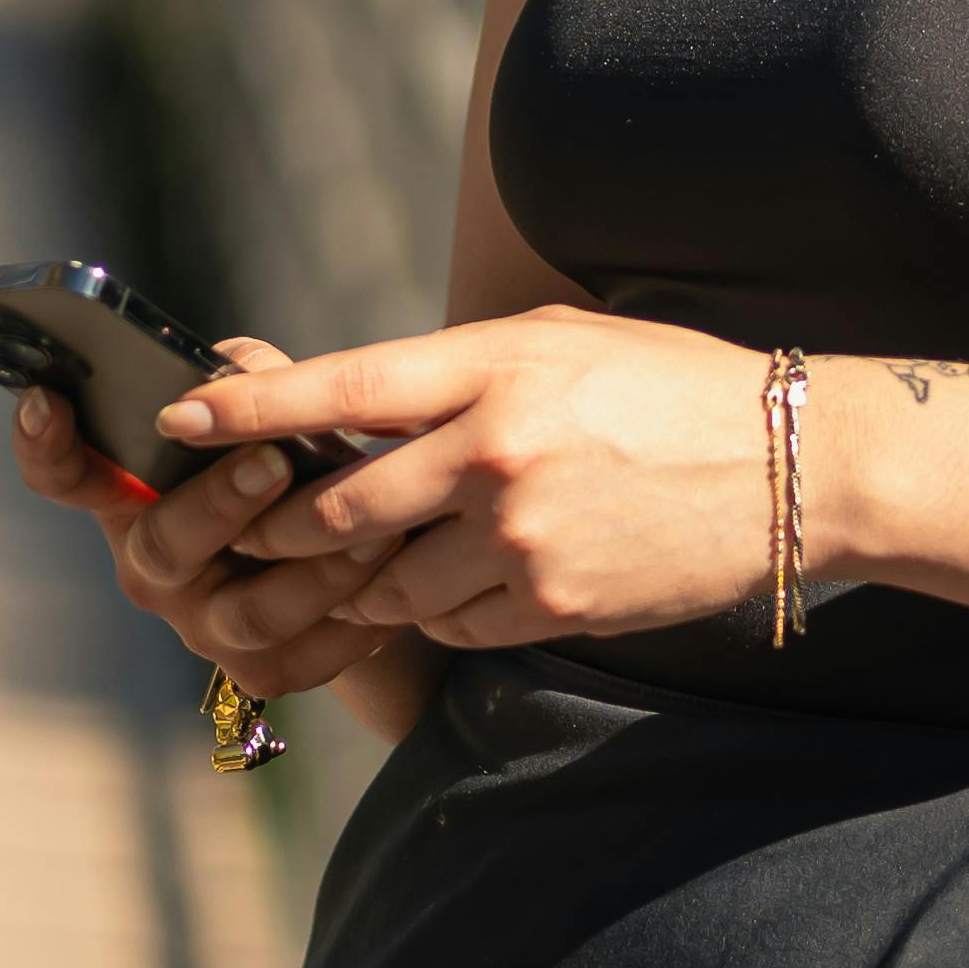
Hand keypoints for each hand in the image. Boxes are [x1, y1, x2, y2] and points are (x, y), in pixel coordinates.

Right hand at [9, 337, 421, 699]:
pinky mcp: (264, 672)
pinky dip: (355, 617)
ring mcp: (203, 626)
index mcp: (133, 495)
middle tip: (273, 461)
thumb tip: (242, 371)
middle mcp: (152, 566)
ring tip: (374, 527)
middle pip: (165, 546)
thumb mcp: (268, 411)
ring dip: (313, 569)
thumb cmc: (293, 465)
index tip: (48, 399)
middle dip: (220, 504)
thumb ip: (249, 382)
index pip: (64, 474)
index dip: (45, 444)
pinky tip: (396, 577)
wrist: (359, 563)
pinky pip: (308, 653)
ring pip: (248, 613)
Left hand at [186, 307, 780, 650]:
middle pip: (339, 506)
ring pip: (389, 578)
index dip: (248, 406)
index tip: (180, 414)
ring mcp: (523, 536)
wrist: (788, 463)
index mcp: (491, 369)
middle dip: (282, 524)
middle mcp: (495, 452)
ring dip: (367, 577)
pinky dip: (436, 610)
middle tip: (255, 526)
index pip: (340, 387)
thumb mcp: (554, 344)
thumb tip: (350, 401)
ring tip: (376, 559)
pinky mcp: (554, 603)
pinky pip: (452, 622)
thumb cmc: (662, 385)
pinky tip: (461, 583)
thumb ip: (453, 374)